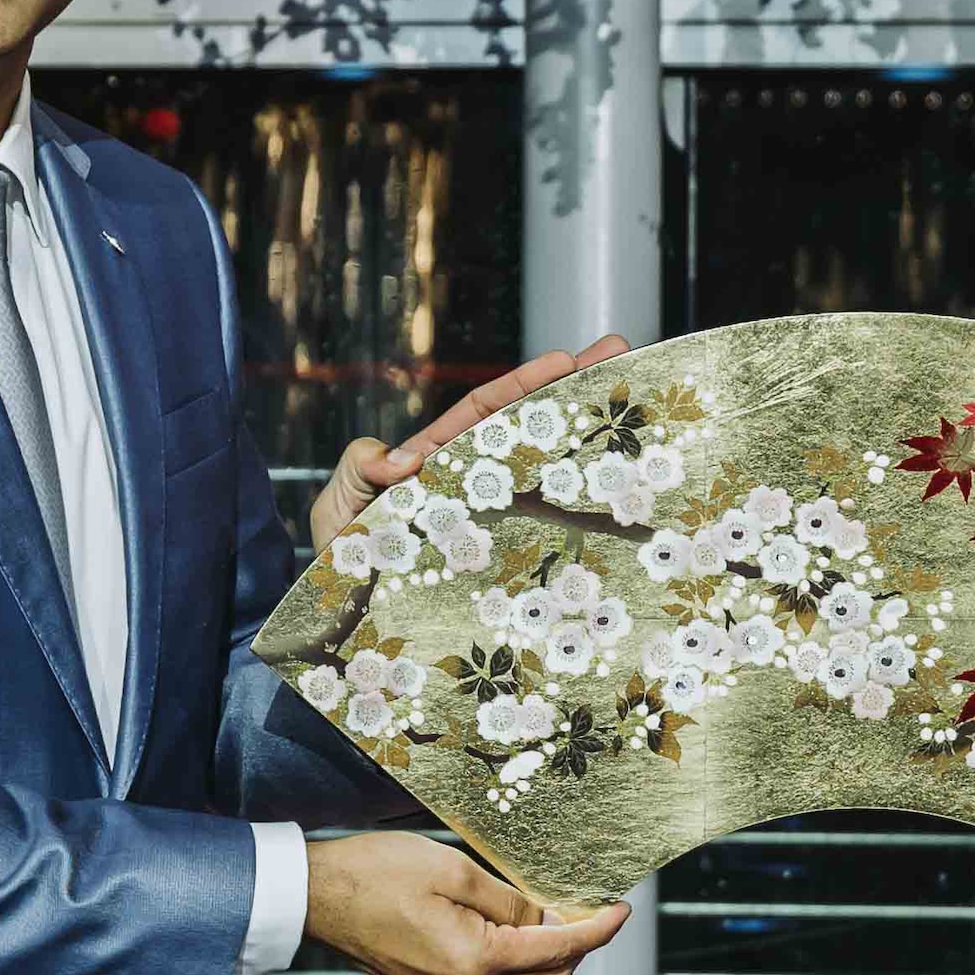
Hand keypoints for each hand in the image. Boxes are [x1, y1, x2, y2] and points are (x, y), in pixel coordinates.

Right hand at [306, 832, 628, 974]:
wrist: (316, 898)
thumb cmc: (375, 873)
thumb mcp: (452, 869)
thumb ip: (508, 900)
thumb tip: (544, 919)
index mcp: (474, 960)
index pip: (558, 950)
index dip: (598, 930)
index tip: (622, 910)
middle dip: (580, 946)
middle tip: (592, 907)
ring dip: (550, 955)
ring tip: (558, 912)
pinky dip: (519, 959)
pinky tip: (519, 926)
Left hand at [310, 336, 633, 554]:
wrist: (342, 617)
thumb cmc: (340, 554)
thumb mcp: (338, 502)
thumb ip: (358, 468)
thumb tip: (395, 460)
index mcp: (437, 460)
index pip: (485, 412)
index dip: (524, 385)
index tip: (565, 359)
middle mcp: (472, 484)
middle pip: (528, 430)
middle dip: (573, 393)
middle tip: (621, 357)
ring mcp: (490, 520)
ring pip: (544, 477)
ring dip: (589, 449)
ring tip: (636, 418)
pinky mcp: (498, 560)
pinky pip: (541, 537)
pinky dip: (578, 526)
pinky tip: (618, 511)